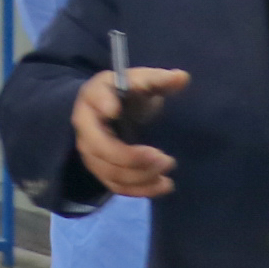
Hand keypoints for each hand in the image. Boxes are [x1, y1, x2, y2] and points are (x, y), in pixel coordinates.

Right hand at [71, 64, 189, 197]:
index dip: (102, 104)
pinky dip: (141, 189)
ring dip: (142, 176)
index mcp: (94, 95)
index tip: (115, 109)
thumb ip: (158, 79)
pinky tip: (165, 186)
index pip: (94, 99)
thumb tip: (182, 77)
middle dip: (132, 157)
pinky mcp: (102, 172)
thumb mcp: (141, 81)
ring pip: (111, 172)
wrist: (112, 111)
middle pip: (101, 147)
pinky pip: (118, 187)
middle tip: (164, 158)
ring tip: (169, 167)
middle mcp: (86, 127)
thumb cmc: (127, 93)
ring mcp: (91, 152)